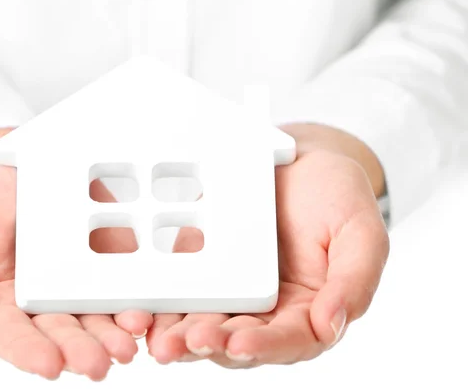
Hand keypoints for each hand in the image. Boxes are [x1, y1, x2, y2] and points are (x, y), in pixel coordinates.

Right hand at [0, 130, 152, 380]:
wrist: (12, 164)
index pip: (10, 336)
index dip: (28, 352)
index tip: (50, 364)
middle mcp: (39, 302)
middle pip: (60, 333)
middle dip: (79, 351)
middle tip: (98, 364)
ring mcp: (75, 282)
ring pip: (94, 318)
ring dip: (111, 336)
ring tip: (125, 348)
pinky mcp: (103, 261)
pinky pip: (120, 285)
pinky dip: (132, 302)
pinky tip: (142, 314)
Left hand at [145, 123, 389, 366]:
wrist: (301, 162)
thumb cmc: (338, 196)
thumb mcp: (361, 232)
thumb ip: (355, 280)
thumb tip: (333, 325)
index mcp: (310, 310)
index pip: (289, 340)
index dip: (265, 346)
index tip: (240, 344)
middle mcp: (269, 310)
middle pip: (239, 340)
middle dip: (213, 345)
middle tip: (188, 343)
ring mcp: (234, 292)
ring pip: (206, 325)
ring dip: (183, 338)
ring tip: (162, 342)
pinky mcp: (206, 270)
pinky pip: (183, 293)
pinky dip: (164, 308)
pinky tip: (146, 315)